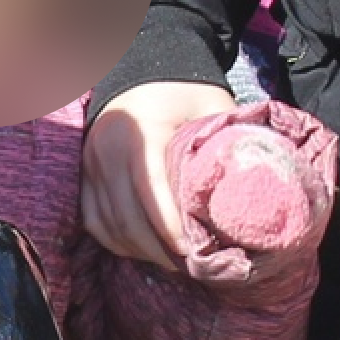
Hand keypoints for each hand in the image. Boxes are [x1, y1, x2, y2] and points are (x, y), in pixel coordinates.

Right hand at [82, 81, 230, 269]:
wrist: (142, 72)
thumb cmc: (184, 93)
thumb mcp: (211, 106)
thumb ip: (227, 139)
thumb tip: (255, 182)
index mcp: (140, 131)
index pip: (149, 187)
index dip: (168, 225)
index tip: (193, 251)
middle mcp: (106, 149)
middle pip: (127, 215)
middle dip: (158, 249)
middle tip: (190, 267)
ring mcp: (89, 164)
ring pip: (109, 225)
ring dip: (140, 251)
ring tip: (173, 264)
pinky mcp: (83, 177)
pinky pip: (95, 222)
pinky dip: (118, 242)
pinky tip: (145, 251)